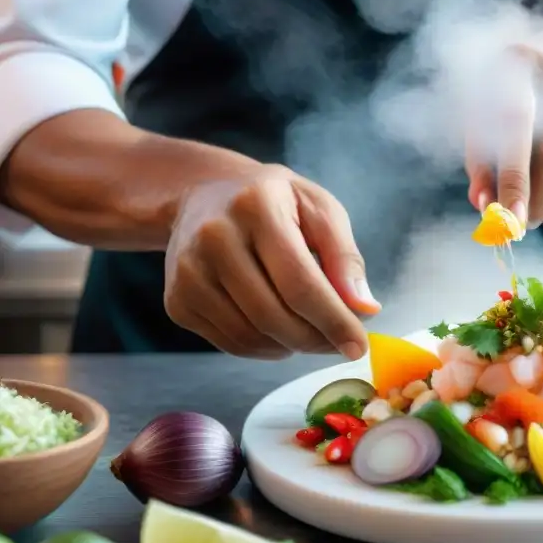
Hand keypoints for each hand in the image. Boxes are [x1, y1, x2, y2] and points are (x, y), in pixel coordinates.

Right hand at [164, 165, 378, 359]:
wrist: (204, 194)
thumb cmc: (276, 202)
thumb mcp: (320, 209)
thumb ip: (345, 257)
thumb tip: (365, 309)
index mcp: (256, 207)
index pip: (299, 283)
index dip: (334, 321)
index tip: (359, 346)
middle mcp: (213, 237)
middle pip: (274, 316)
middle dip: (316, 339)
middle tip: (339, 342)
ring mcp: (187, 272)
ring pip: (251, 336)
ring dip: (291, 347)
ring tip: (310, 331)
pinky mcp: (177, 300)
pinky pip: (230, 344)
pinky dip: (264, 348)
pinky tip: (279, 330)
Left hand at [465, 11, 542, 226]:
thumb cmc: (535, 78)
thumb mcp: (500, 95)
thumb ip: (483, 146)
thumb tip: (481, 202)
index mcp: (516, 62)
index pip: (509, 124)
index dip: (504, 173)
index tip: (495, 213)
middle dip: (527, 196)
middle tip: (514, 226)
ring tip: (531, 217)